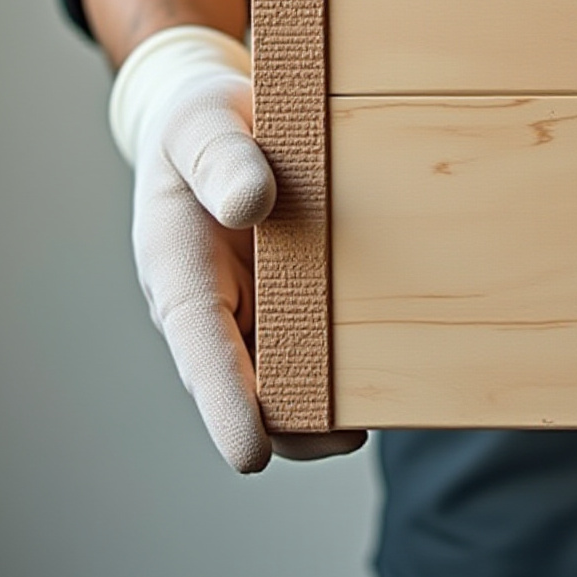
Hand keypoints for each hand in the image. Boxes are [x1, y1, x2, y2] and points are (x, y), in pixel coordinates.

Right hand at [111, 25, 366, 471]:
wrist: (218, 124)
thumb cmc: (199, 124)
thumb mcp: (199, 122)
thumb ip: (221, 158)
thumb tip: (252, 203)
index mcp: (178, 274)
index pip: (199, 352)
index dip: (225, 406)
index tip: (251, 454)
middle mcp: (215, 310)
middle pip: (251, 391)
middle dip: (295, 423)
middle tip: (348, 433)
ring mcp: (255, 314)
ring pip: (291, 382)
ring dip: (329, 399)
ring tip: (385, 398)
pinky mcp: (293, 307)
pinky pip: (321, 348)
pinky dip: (352, 361)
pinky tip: (398, 358)